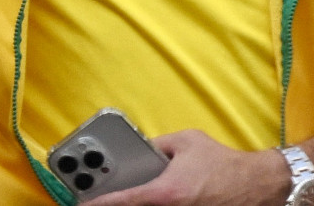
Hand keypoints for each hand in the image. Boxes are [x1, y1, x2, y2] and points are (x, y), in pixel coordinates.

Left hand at [89, 130, 288, 204]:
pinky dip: (154, 205)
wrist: (259, 183)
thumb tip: (140, 148)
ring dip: (136, 203)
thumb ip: (156, 145)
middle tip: (99, 198)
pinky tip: (150, 198)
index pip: (125, 200)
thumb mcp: (184, 141)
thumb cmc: (222, 161)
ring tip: (120, 195)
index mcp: (166, 191)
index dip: (100, 203)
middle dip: (115, 204)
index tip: (82, 205)